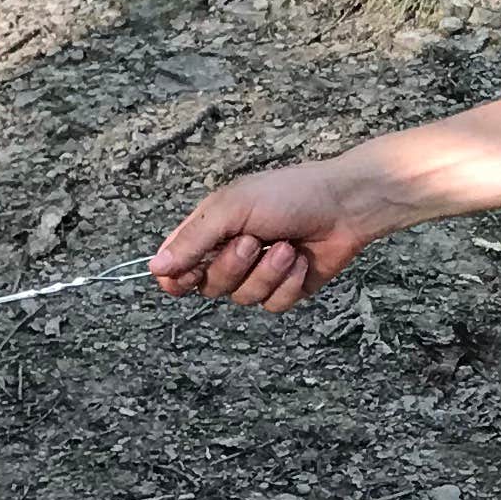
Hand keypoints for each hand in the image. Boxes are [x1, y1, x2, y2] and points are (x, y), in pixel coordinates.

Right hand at [153, 156, 387, 312]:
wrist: (344, 206)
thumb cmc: (288, 194)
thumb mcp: (233, 208)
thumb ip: (194, 239)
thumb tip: (156, 267)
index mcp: (211, 230)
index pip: (177, 266)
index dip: (176, 277)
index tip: (184, 277)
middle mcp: (230, 255)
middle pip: (209, 286)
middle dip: (233, 266)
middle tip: (253, 241)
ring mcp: (258, 274)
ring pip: (243, 298)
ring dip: (266, 272)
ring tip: (287, 246)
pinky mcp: (285, 289)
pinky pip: (272, 304)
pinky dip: (287, 283)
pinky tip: (300, 260)